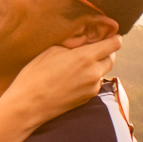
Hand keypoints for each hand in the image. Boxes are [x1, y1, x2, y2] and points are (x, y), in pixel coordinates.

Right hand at [0, 35, 119, 141]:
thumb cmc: (35, 76)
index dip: (114, 38)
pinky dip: (89, 79)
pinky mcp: (87, 99)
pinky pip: (94, 84)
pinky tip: (73, 79)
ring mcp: (92, 88)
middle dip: (105, 53)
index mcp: (85, 57)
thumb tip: (82, 46)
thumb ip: (73, 47)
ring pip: (102, 72)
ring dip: (96, 67)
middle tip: (93, 49)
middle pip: (111, 59)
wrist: (28, 105)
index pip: (113, 44)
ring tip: (79, 65)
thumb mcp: (52, 51)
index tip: (111, 36)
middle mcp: (93, 73)